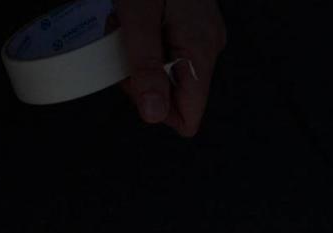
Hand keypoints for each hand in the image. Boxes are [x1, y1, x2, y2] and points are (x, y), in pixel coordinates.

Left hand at [115, 0, 225, 135]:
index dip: (155, 108)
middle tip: (123, 41)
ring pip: (168, 72)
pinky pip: (168, 50)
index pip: (189, 115)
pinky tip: (137, 19)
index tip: (134, 80)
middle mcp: (208, 45)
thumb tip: (153, 114)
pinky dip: (146, 41)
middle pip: (174, 94)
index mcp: (200, 49)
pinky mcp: (193, 24)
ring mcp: (202, 34)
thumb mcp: (136, 17)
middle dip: (140, 76)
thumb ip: (144, 67)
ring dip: (140, 57)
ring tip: (128, 24)